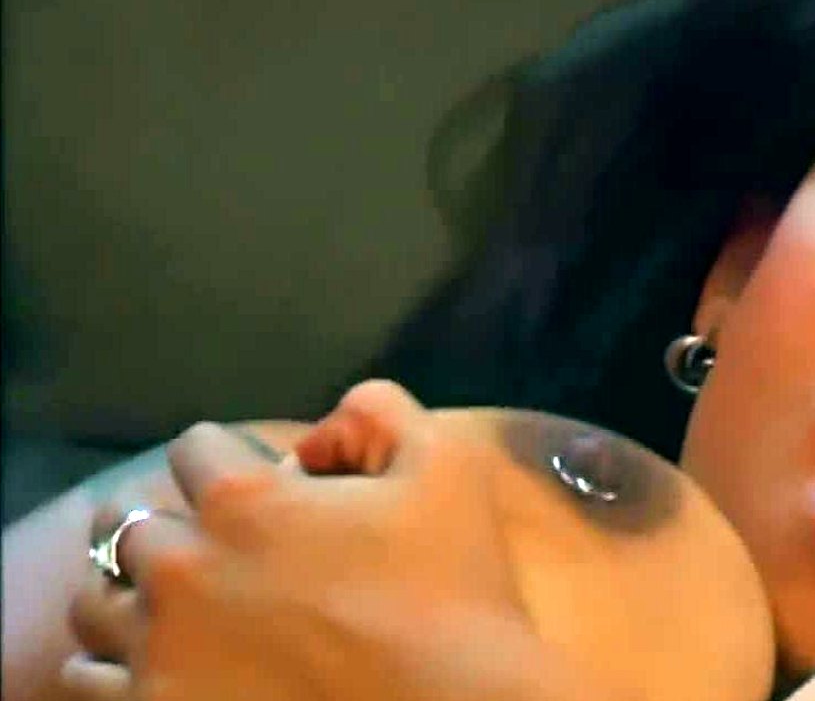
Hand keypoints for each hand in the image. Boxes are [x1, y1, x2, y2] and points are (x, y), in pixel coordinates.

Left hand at [63, 380, 608, 700]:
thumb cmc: (456, 590)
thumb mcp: (447, 464)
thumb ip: (379, 411)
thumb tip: (314, 435)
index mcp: (244, 501)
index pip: (194, 448)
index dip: (234, 460)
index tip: (265, 486)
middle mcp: (182, 570)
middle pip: (129, 521)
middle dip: (173, 520)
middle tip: (217, 546)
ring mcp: (160, 651)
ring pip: (96, 600)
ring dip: (132, 590)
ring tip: (177, 605)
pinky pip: (87, 677)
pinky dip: (113, 662)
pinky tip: (157, 660)